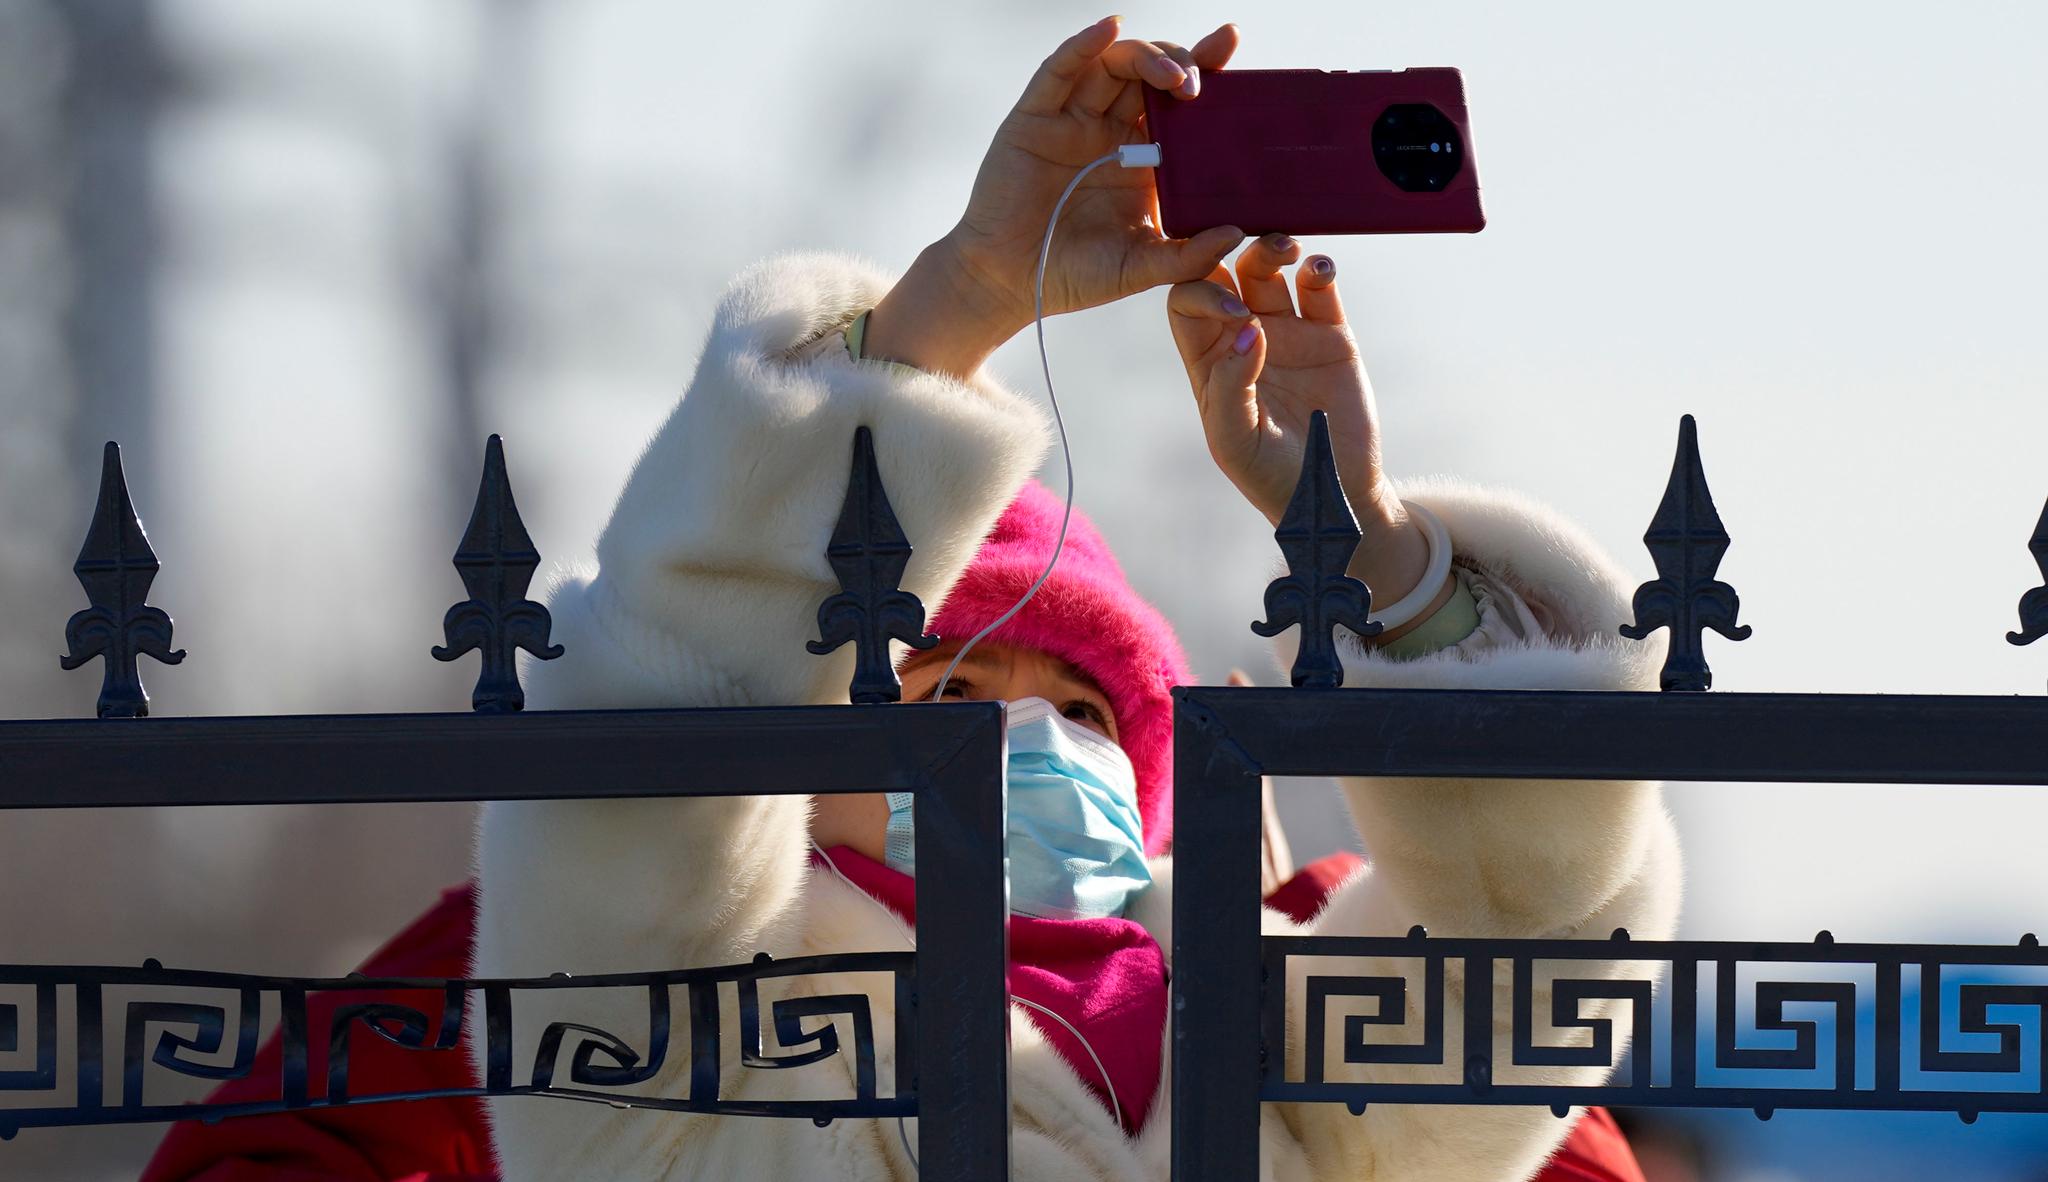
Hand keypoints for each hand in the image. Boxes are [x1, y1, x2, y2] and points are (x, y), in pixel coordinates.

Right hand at [864, 17, 1246, 377]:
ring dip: (1147, 57)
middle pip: (1151, 74)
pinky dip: (1084, 44)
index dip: (1206, 68)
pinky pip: (1059, 71)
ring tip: (1172, 77)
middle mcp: (1111, 131)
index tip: (1230, 44)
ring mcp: (1072, 121)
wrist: (1009, 285)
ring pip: (1113, 64)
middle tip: (1198, 85)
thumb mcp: (1140, 268)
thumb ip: (1186, 256)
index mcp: (1145, 159)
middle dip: (1182, 64)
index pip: (1180, 103)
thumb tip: (1236, 234)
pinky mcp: (1034, 119)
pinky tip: (1109, 28)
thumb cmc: (1074, 276)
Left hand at [1168, 236, 1441, 613]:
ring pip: (1270, 272)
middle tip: (1254, 248)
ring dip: (1273, 250)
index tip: (1234, 309)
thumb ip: (1230, 385)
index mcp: (1208, 359)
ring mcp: (1287, 331)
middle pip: (1225, 274)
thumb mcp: (1235, 439)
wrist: (1332, 492)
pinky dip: (1319, 271)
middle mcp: (1242, 337)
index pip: (1186, 304)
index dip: (1200, 292)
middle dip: (1231, 251)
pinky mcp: (1330, 334)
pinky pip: (1320, 290)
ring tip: (1288, 249)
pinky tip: (1319, 270)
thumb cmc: (1269, 475)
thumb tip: (1247, 329)